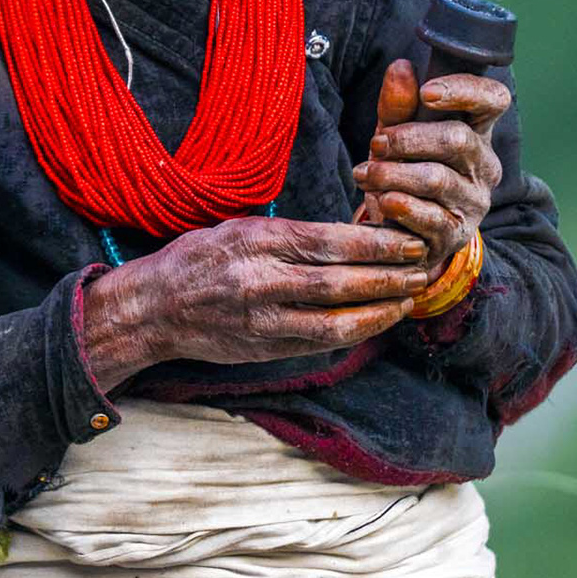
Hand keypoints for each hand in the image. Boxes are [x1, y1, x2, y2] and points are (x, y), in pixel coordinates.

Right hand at [80, 215, 433, 391]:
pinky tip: (375, 322)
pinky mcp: (263, 348)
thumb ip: (292, 234)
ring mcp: (261, 320)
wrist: (153, 308)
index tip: (409, 241)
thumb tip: (353, 235)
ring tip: (408, 301)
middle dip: (388, 278)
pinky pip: (318, 343)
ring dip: (378, 313)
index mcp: (257, 241)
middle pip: (339, 283)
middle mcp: (260, 281)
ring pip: (334, 321)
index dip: (377, 244)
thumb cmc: (201, 259)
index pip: (330, 241)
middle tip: (423, 270)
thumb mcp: (241, 228)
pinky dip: (352, 333)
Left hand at [351, 58, 507, 277]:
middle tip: (377, 144)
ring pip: (437, 179)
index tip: (427, 93)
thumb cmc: (405, 173)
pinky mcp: (456, 234)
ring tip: (365, 174)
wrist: (405, 233)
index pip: (493, 100)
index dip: (465, 91)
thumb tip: (401, 68)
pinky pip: (430, 218)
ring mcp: (473, 201)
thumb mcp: (396, 136)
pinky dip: (403, 207)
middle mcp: (484, 165)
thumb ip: (398, 106)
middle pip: (457, 139)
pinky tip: (383, 201)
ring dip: (394, 174)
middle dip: (409, 139)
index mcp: (476, 131)